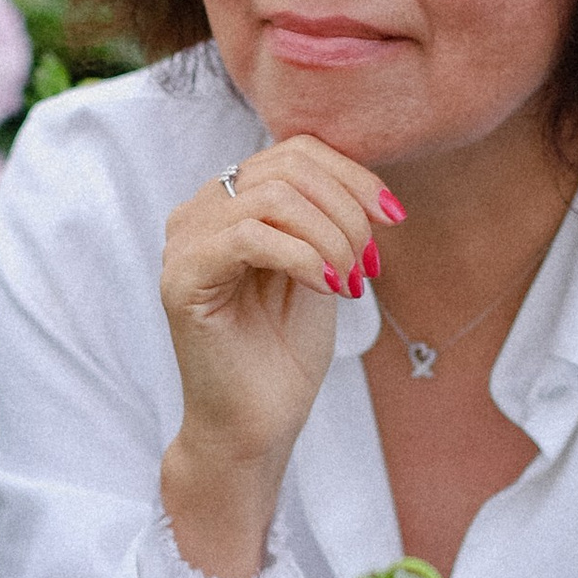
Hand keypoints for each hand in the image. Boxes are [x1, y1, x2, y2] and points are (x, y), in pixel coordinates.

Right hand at [159, 136, 398, 577]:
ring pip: (273, 199)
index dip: (354, 176)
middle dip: (347, 211)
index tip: (395, 218)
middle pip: (286, 168)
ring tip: (350, 282)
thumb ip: (328, 217)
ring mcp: (184, 243)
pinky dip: (304, 258)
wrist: (255, 425)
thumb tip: (367, 180)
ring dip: (330, 238)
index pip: (295, 152)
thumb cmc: (284, 352)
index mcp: (231, 201)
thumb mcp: (322, 265)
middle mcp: (199, 212)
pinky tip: (328, 290)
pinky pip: (250, 237)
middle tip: (371, 263)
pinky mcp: (182, 278)